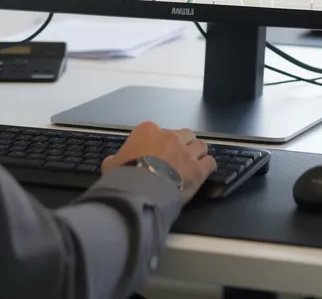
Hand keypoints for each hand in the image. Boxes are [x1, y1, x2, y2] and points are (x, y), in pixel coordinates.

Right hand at [101, 121, 216, 201]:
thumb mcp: (110, 164)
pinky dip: (208, 166)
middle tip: (178, 156)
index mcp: (147, 130)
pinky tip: (204, 171)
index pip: (157, 130)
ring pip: (200, 145)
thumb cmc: (124, 177)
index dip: (158, 142)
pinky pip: (210, 162)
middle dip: (182, 144)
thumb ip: (115, 159)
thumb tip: (113, 161)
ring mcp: (186, 152)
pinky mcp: (198, 168)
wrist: (140, 191)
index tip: (156, 153)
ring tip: (193, 162)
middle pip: (184, 134)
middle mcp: (170, 137)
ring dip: (197, 152)